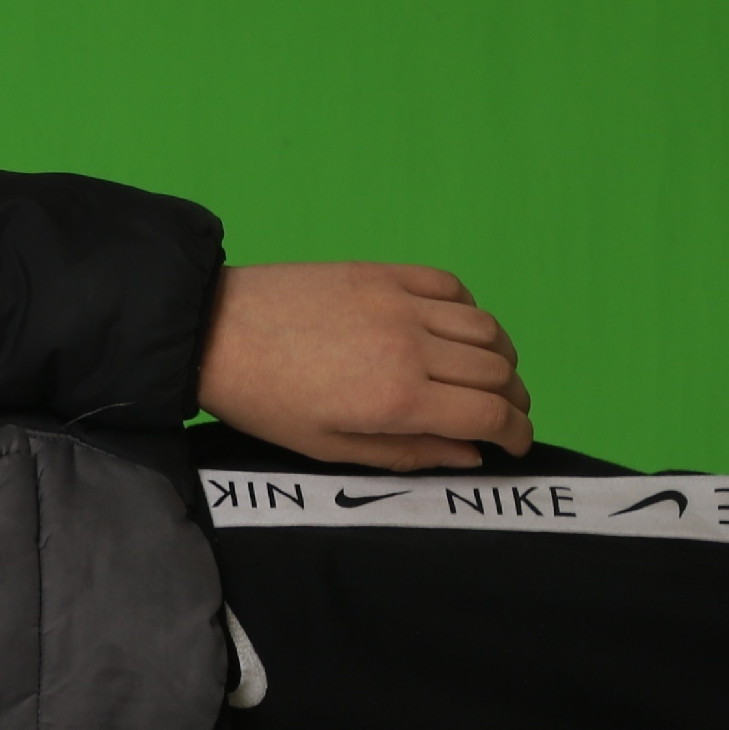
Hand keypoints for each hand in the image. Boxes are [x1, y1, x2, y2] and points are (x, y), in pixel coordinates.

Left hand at [196, 263, 533, 468]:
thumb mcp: (328, 448)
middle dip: (514, 401)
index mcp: (396, 400)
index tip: (516, 444)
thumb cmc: (262, 401)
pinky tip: (454, 331)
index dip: (517, 433)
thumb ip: (407, 453)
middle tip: (503, 415)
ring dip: (500, 356)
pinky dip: (469, 312)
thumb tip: (470, 456)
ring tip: (487, 376)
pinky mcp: (384, 273)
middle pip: (498, 372)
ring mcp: (400, 304)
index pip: (490, 415)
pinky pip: (452, 287)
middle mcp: (412, 348)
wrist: (211, 332)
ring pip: (486, 328)